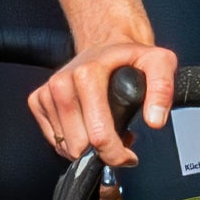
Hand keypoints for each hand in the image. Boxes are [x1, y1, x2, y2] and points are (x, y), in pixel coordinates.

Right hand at [33, 42, 172, 162]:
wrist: (106, 42)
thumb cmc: (130, 57)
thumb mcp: (160, 63)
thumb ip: (162, 90)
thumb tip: (154, 120)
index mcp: (87, 74)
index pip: (98, 134)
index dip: (116, 154)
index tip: (129, 156)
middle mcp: (62, 82)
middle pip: (80, 145)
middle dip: (102, 152)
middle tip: (118, 136)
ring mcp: (47, 92)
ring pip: (64, 146)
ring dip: (86, 148)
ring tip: (103, 129)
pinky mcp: (37, 100)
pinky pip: (53, 140)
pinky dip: (70, 143)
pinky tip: (86, 129)